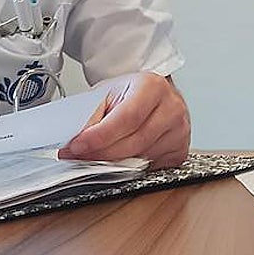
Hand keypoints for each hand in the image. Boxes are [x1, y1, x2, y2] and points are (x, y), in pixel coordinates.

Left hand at [58, 73, 189, 168]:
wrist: (152, 95)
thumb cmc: (129, 94)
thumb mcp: (107, 94)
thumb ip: (91, 115)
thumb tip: (73, 140)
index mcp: (153, 86)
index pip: (126, 118)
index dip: (100, 136)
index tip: (77, 146)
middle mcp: (172, 108)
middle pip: (133, 142)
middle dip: (101, 153)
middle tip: (79, 156)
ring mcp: (179, 131)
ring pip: (141, 159)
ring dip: (114, 162)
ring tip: (99, 154)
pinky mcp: (180, 150)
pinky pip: (151, 168)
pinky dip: (132, 167)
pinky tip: (122, 156)